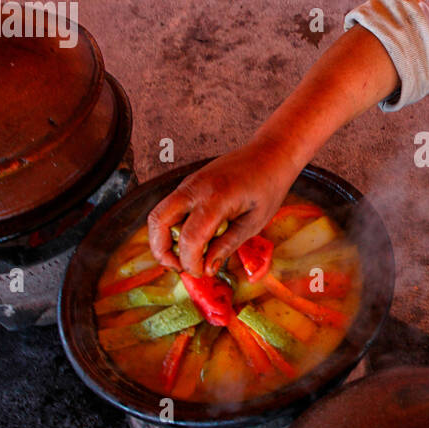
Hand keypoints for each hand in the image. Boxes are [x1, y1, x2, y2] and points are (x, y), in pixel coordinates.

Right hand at [147, 138, 299, 276]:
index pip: (189, 238)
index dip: (191, 262)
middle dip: (162, 251)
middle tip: (180, 268)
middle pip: (158, 222)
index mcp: (216, 198)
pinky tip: (191, 240)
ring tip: (184, 257)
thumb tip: (207, 269)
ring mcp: (188, 183)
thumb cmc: (268, 186)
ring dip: (163, 239)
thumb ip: (228, 245)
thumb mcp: (255, 222)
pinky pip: (169, 208)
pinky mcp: (188, 184)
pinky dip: (171, 227)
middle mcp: (195, 188)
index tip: (202, 274)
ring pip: (158, 214)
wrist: (270, 154)